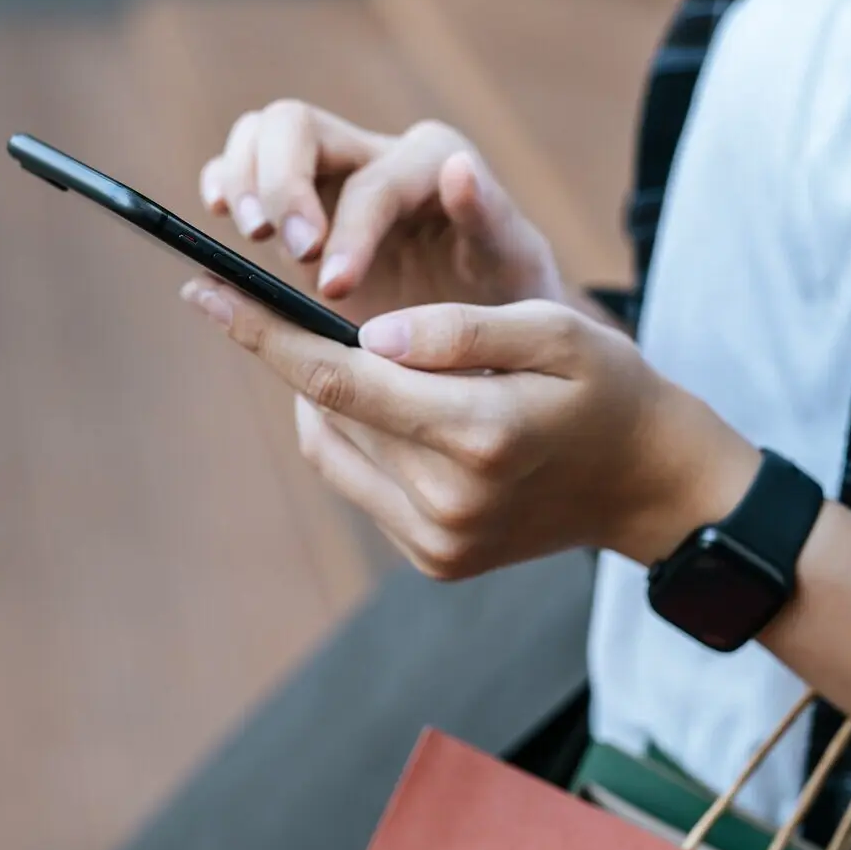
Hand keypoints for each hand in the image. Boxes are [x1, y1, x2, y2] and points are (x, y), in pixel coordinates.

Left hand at [181, 282, 759, 578]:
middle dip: (289, 351)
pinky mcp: (433, 560)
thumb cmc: (608, 389)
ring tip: (359, 353)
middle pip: (329, 410)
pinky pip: (359, 483)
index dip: (263, 332)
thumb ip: (463, 329)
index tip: (200, 289)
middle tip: (246, 297)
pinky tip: (384, 404)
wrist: (650, 485)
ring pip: (336, 447)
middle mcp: (448, 501)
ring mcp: (437, 541)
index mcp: (480, 435)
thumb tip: (372, 333)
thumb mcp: (556, 331)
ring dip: (329, 395)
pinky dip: (354, 436)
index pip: (340, 378)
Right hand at [200, 101, 562, 322]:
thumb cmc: (508, 297)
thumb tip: (458, 167)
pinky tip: (221, 217)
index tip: (334, 288)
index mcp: (430, 161)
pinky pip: (244, 167)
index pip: (372, 183)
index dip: (348, 231)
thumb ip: (490, 215)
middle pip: (296, 125)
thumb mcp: (515, 264)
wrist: (491, 327)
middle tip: (286, 251)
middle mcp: (375, 153)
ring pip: (262, 135)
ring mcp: (331, 175)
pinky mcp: (299, 205)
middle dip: (280, 185)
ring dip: (244, 179)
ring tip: (252, 237)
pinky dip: (223, 180)